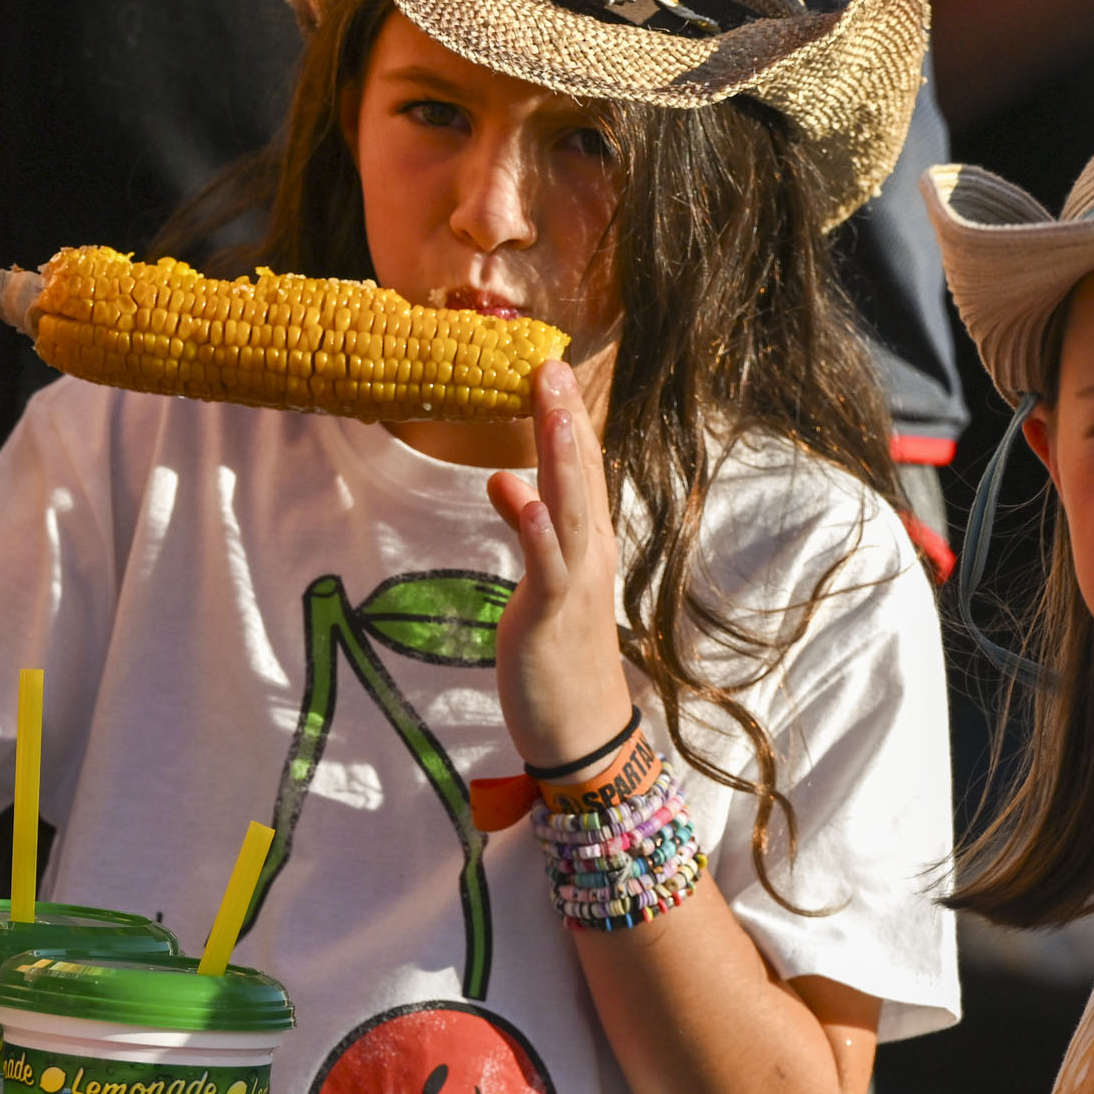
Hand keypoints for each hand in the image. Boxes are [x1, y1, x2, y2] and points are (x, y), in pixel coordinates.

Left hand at [486, 359, 636, 768]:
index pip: (582, 470)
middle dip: (565, 418)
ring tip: (550, 407)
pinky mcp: (550, 616)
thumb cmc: (558, 658)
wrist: (581, 731)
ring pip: (569, 509)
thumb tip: (504, 480)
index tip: (553, 367)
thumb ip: (526, 528)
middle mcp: (589, 555)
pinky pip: (546, 566)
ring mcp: (574, 583)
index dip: (568, 418)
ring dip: (560, 458)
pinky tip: (521, 494)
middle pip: (581, 476)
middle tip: (550, 362)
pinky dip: (535, 528)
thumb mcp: (539, 582)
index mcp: (587, 544)